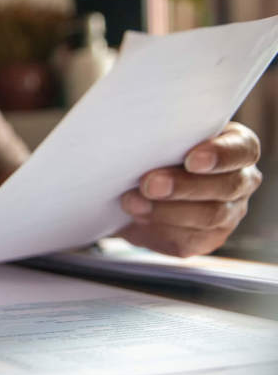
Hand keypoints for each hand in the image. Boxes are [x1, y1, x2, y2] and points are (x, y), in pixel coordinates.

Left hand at [118, 122, 262, 256]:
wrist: (135, 185)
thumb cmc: (156, 149)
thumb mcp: (162, 135)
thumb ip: (163, 135)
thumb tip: (140, 136)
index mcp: (237, 147)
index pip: (242, 150)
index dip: (220, 155)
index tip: (192, 160)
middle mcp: (240, 181)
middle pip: (225, 187)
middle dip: (184, 186)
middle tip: (149, 184)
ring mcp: (228, 213)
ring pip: (208, 216)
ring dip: (165, 210)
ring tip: (132, 201)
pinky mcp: (205, 239)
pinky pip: (189, 239)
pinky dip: (159, 227)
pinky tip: (138, 217)